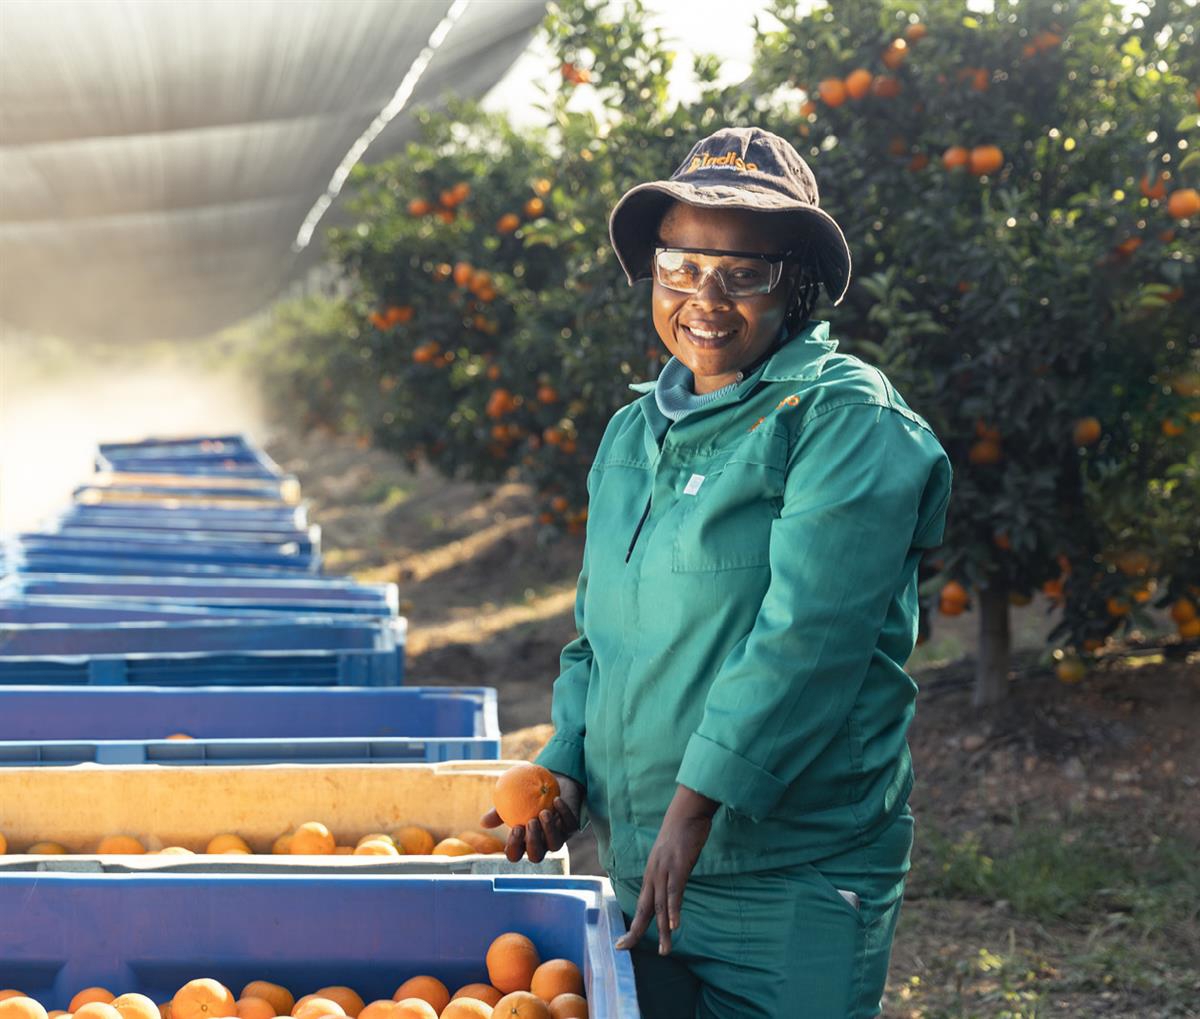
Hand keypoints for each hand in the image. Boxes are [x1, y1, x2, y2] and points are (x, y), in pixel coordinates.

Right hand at [480, 771, 583, 862]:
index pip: (514, 854)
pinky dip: (564, 813)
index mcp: (522, 842)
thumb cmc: (523, 796)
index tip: (515, 828)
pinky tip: (556, 800)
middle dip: (533, 842)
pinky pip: (570, 825)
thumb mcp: (509, 803)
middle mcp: (540, 844)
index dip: (514, 847)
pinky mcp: (571, 827)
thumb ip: (498, 813)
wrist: (548, 784)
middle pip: (536, 856)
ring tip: (544, 812)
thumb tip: (484, 822)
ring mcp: (557, 837)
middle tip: (530, 822)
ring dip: (549, 830)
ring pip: (555, 845)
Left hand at [615, 785, 717, 955]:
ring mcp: (665, 871)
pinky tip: (674, 925)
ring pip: (661, 906)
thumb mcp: (671, 857)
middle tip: (625, 949)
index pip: (641, 905)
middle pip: (644, 909)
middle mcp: (653, 875)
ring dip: (663, 930)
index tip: (623, 942)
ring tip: (664, 950)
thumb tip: (672, 886)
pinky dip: (674, 909)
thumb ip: (669, 873)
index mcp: (651, 874)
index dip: (633, 924)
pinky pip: (675, 892)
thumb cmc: (680, 833)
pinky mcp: (678, 866)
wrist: (686, 812)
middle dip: (636, 931)